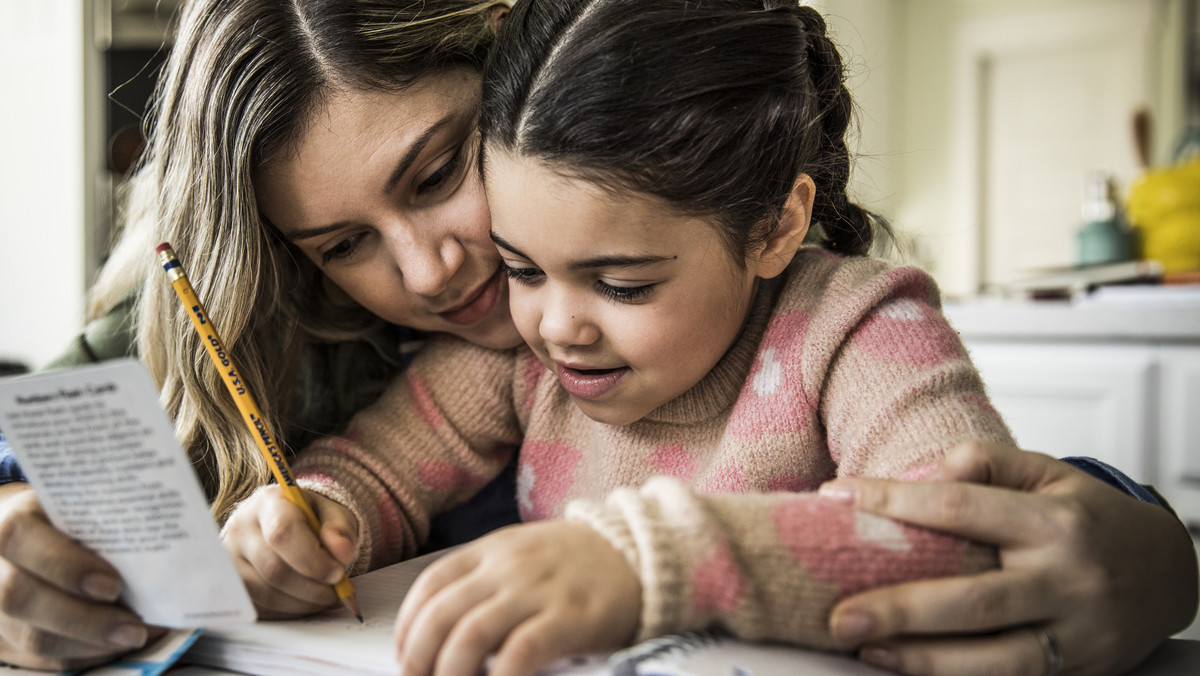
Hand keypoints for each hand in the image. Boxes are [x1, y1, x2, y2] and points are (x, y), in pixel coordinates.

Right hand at [0, 482, 149, 670]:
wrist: (35, 543)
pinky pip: (42, 661)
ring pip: (31, 638)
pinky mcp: (8, 642)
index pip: (19, 537)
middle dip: (83, 618)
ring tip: (135, 637)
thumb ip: (107, 520)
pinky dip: (86, 656)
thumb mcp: (82, 508)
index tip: (113, 585)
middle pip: (19, 597)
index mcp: (12, 523)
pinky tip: (119, 646)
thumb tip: (165, 538)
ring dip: (90, 644)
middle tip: (133, 626)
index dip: (64, 564)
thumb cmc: (72, 520)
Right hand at [221, 485, 358, 618]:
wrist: (285, 525)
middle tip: (338, 591)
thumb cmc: (311, 518)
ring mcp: (230, 560)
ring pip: (268, 594)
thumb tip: (343, 553)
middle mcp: (241, 529)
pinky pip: (261, 608)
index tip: (338, 573)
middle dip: (313, 587)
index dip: (313, 559)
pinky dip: (290, 611)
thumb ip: (340, 528)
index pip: (283, 533)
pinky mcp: (231, 586)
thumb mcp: (332, 512)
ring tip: (327, 596)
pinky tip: (307, 601)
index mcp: (268, 503)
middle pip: (274, 569)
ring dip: (304, 603)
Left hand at [395, 520, 640, 675]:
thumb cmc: (581, 563)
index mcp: (493, 549)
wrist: (645, 552)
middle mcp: (509, 567)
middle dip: (417, 660)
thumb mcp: (526, 553)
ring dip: (448, 674)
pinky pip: (520, 654)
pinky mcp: (569, 618)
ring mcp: (538, 591)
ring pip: (469, 636)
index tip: (405, 658)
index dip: (407, 627)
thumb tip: (444, 630)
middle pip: (441, 615)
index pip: (430, 585)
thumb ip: (487, 580)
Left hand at [819, 441, 1199, 675]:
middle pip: (972, 598)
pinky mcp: (1077, 671)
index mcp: (1054, 521)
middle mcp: (1067, 580)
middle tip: (839, 612)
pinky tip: (907, 667)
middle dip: (900, 607)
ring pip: (992, 656)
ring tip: (863, 646)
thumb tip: (933, 469)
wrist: (1169, 572)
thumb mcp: (1048, 473)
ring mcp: (1076, 633)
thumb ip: (990, 461)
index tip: (836, 497)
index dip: (892, 502)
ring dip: (921, 658)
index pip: (959, 506)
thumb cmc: (1090, 518)